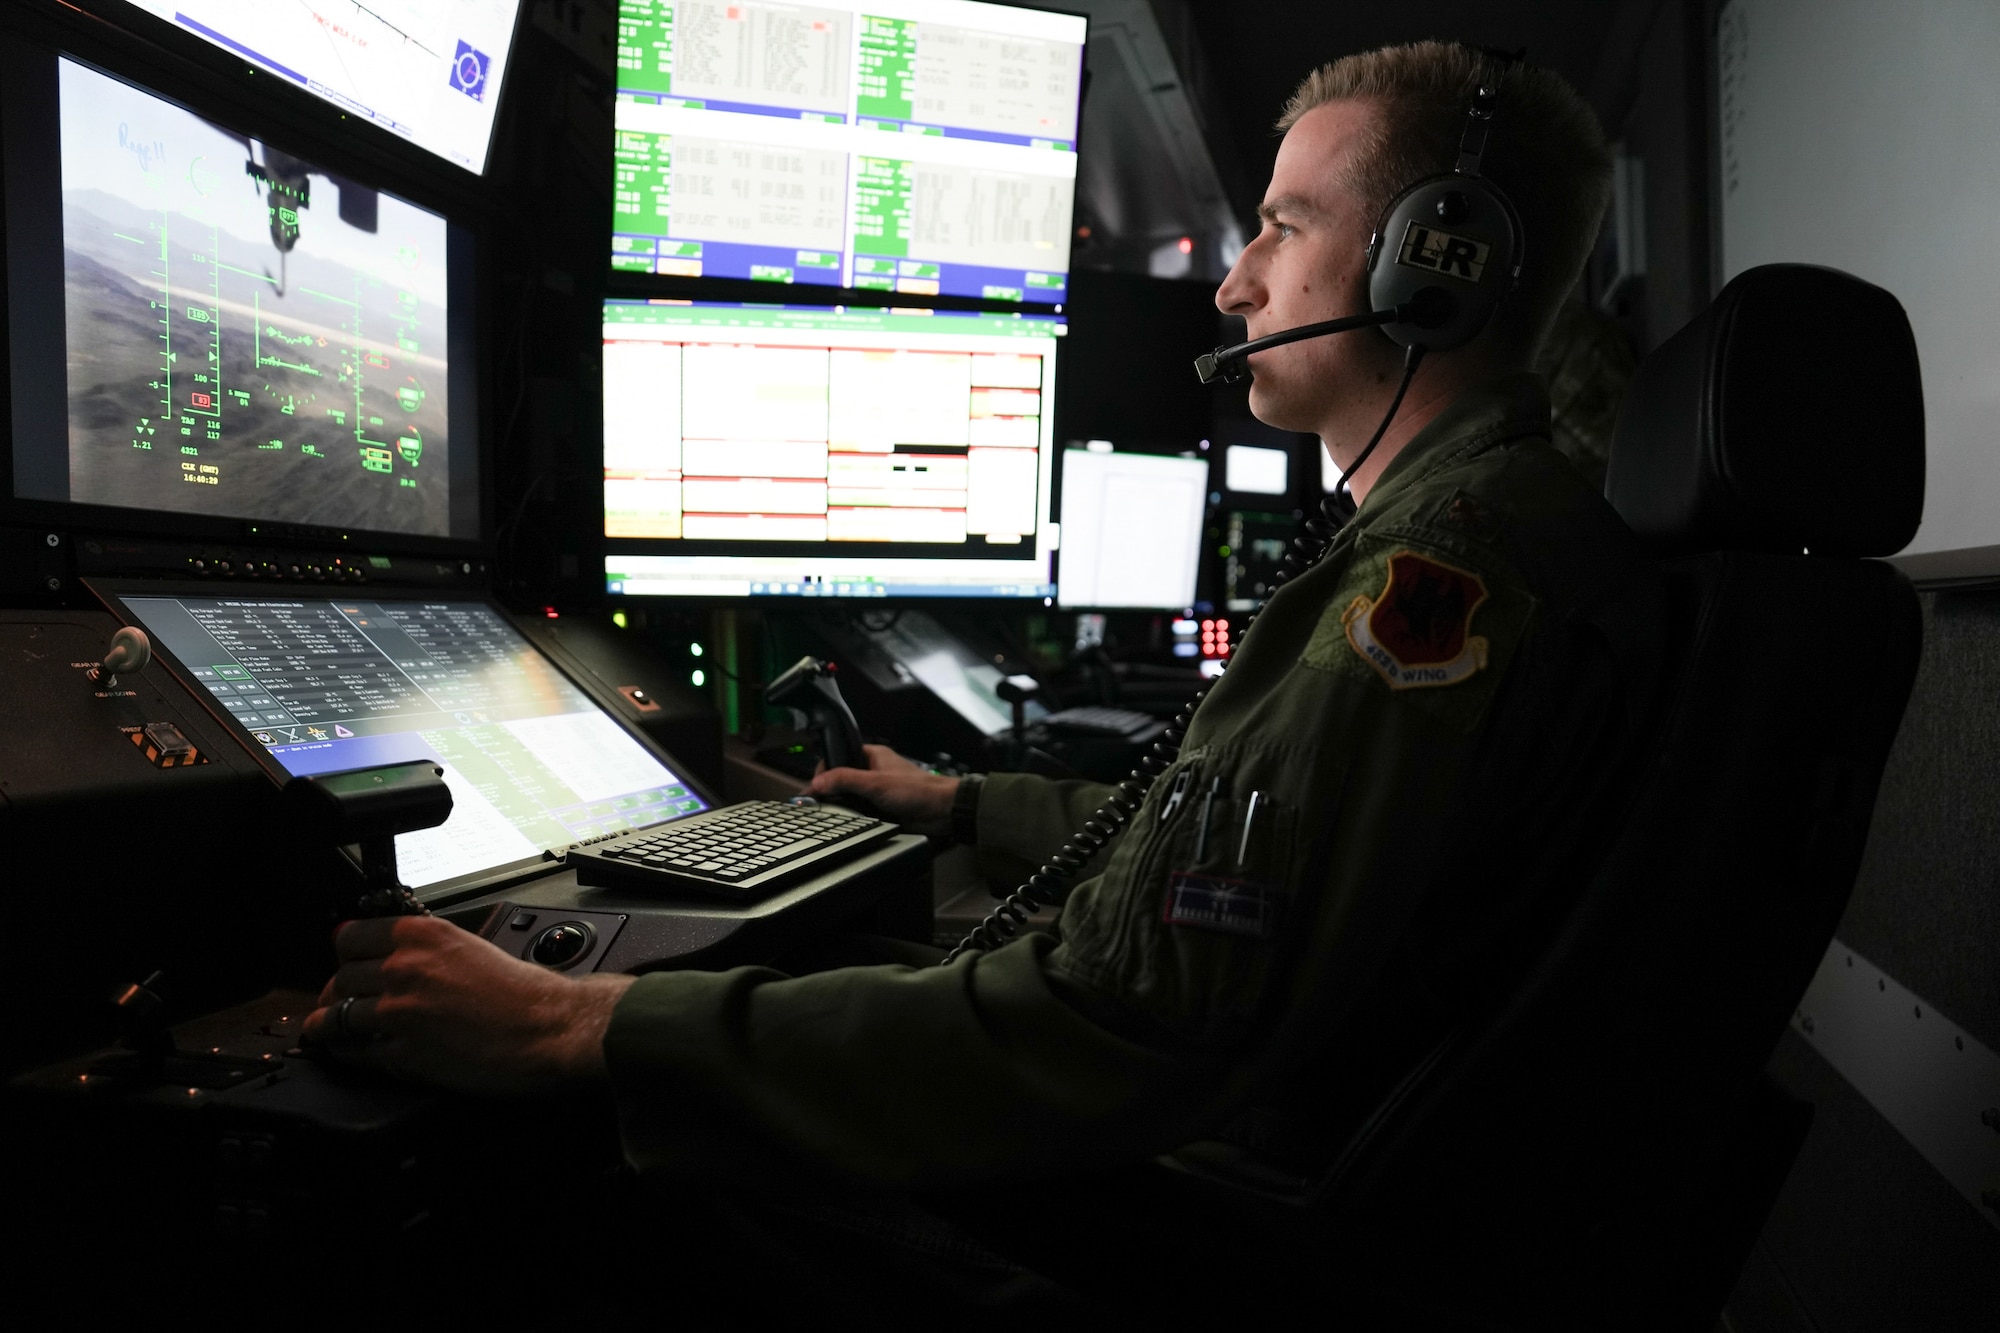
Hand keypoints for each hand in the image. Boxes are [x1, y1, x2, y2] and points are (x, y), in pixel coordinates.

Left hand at [301, 914, 633, 1096]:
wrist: (553, 1028)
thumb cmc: (528, 994)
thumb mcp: (473, 949)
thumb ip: (432, 952)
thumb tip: (404, 961)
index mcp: (424, 936)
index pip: (350, 936)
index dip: (345, 953)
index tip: (346, 961)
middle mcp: (406, 968)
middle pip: (340, 977)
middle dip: (338, 991)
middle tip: (342, 1000)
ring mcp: (400, 1012)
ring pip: (336, 1015)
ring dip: (330, 1024)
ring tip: (327, 1030)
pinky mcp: (403, 1054)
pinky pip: (354, 1052)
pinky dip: (348, 1053)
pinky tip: (348, 1052)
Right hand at [808, 743, 958, 833]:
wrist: (942, 811)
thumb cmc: (918, 789)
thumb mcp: (876, 783)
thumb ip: (845, 780)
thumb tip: (818, 782)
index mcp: (872, 756)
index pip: (839, 757)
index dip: (825, 770)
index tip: (815, 785)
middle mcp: (873, 771)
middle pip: (842, 779)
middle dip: (832, 790)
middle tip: (819, 802)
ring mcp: (877, 791)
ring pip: (850, 797)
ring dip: (843, 805)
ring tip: (832, 812)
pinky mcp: (881, 808)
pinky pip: (860, 812)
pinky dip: (854, 816)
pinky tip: (848, 821)